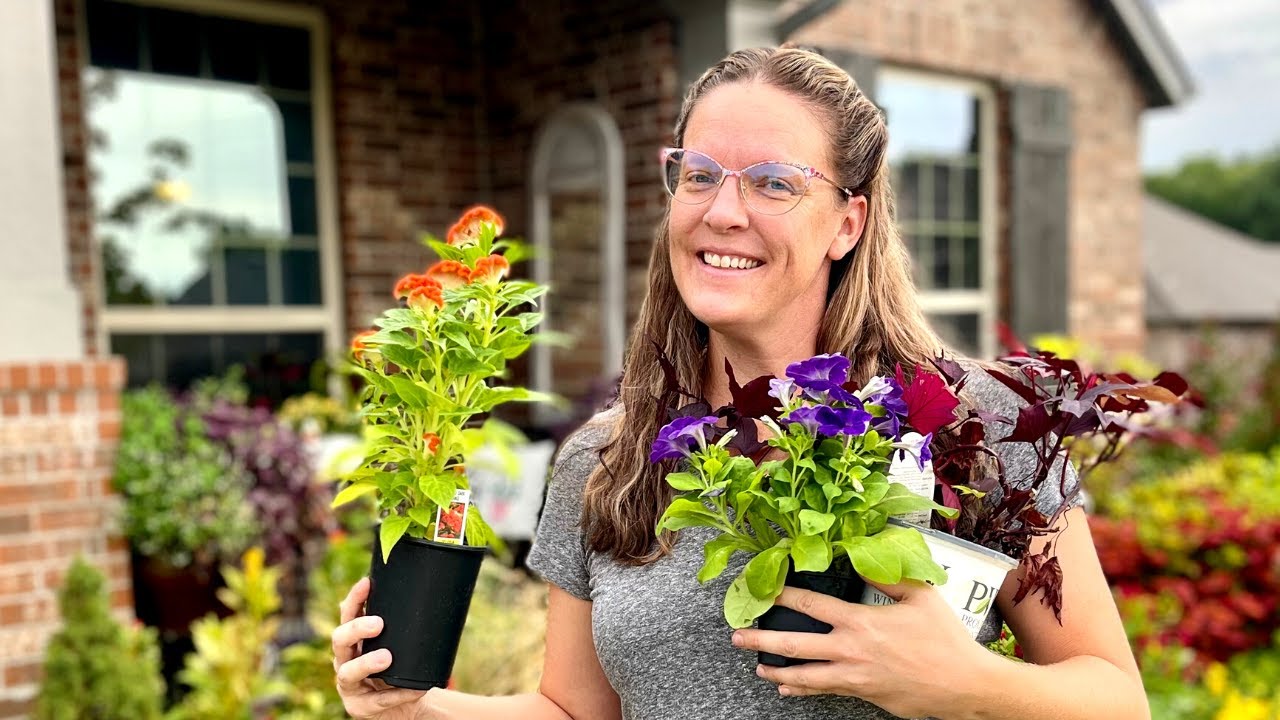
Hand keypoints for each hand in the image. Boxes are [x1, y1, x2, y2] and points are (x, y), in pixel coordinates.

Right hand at [332, 577, 430, 718]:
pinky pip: (377, 701)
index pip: (348, 615)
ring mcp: (349, 685)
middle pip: (339, 640)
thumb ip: (401, 626)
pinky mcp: (359, 707)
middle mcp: (345, 660)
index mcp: (353, 641)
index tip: (367, 583)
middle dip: (356, 629)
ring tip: (386, 657)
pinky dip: (397, 694)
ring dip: (366, 663)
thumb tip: (426, 594)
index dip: (355, 599)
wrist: (402, 705)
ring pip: (348, 672)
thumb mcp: (397, 645)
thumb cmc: (398, 668)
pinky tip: (413, 689)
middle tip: (378, 623)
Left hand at [731, 581, 989, 717]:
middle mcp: (850, 650)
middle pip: (795, 643)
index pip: (811, 603)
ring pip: (805, 675)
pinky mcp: (862, 695)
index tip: (764, 588)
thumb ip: (886, 574)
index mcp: (860, 621)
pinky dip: (803, 691)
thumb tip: (862, 554)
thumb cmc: (944, 639)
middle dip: (762, 639)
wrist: (963, 684)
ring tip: (758, 667)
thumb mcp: (919, 594)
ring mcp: (854, 676)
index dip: (783, 594)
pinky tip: (788, 689)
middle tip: (738, 637)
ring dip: (777, 671)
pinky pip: (824, 692)